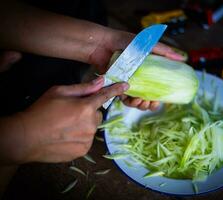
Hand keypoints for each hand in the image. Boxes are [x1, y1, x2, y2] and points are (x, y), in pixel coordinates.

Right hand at [7, 76, 127, 162]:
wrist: (26, 137)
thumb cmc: (41, 111)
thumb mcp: (59, 92)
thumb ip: (83, 88)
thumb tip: (100, 81)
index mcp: (86, 107)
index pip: (105, 96)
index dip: (116, 89)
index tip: (126, 85)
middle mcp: (91, 124)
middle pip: (97, 115)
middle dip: (88, 112)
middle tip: (71, 113)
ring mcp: (88, 139)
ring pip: (91, 128)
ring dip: (84, 125)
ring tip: (65, 126)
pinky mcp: (83, 151)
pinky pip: (86, 140)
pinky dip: (80, 137)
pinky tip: (66, 136)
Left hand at [88, 29, 183, 110]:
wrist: (105, 44)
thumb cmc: (127, 43)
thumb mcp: (149, 46)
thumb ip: (164, 52)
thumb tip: (183, 58)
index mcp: (147, 72)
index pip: (157, 88)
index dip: (161, 97)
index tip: (164, 100)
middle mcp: (137, 79)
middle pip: (147, 98)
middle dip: (151, 105)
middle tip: (153, 104)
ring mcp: (127, 84)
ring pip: (135, 101)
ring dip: (140, 105)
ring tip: (142, 102)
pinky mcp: (116, 87)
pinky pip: (123, 99)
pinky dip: (129, 101)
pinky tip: (133, 98)